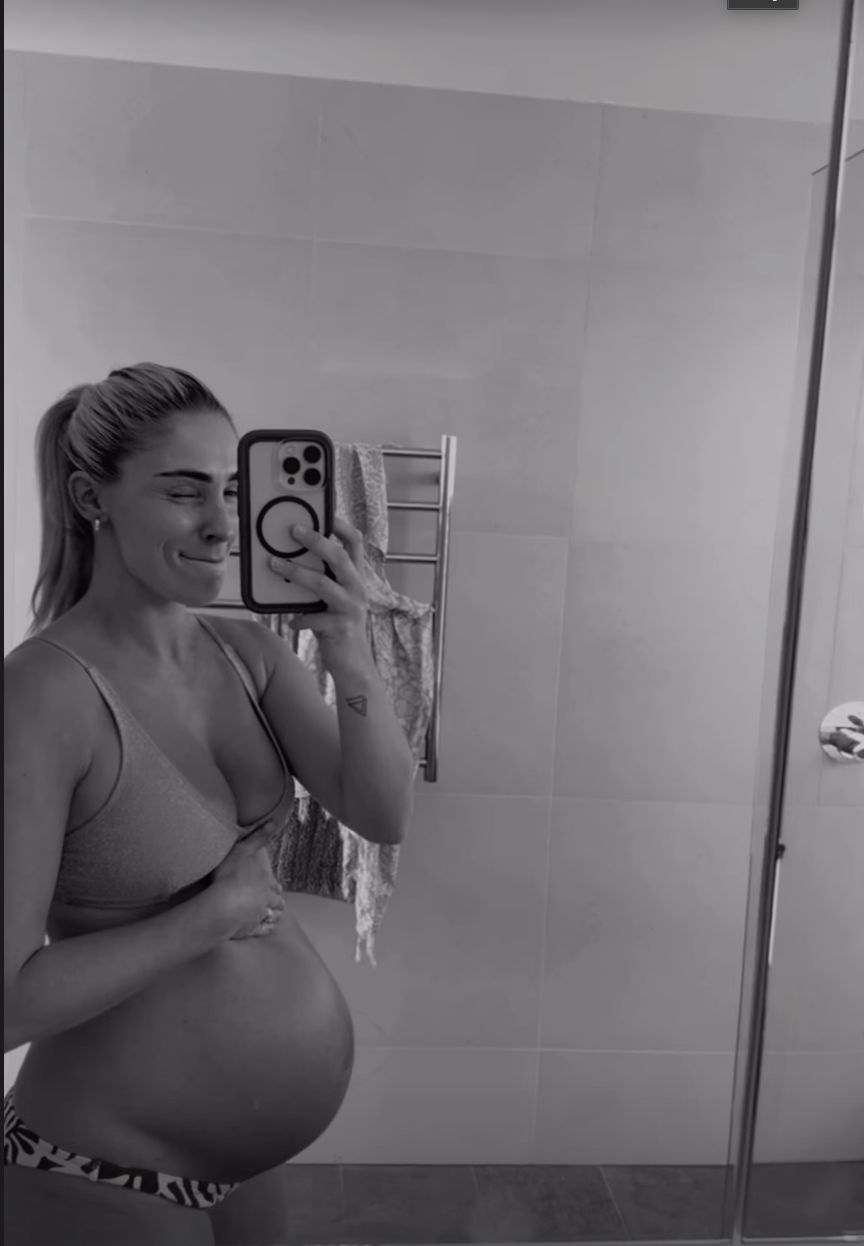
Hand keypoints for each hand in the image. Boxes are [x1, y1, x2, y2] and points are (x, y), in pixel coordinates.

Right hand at [210, 820, 286, 939]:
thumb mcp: (243, 850)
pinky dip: (266, 928)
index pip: (274, 884)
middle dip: (277, 900)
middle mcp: (266, 900)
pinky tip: (266, 927)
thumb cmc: (230, 876)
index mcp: (265, 882)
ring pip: (273, 915)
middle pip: (276, 901)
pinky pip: (262, 930)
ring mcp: (259, 916)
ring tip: (275, 913)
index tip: (275, 886)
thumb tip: (274, 823)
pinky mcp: (250, 929)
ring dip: (275, 914)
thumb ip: (258, 838)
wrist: (223, 906)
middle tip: (277, 900)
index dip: (275, 884)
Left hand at [268, 516, 369, 672]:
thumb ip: (320, 577)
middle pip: (339, 556)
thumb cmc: (337, 624)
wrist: (354, 663)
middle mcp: (356, 588)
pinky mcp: (340, 628)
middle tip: (293, 530)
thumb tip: (287, 556)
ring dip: (296, 572)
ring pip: (323, 584)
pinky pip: (314, 618)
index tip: (324, 511)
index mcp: (355, 576)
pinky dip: (299, 619)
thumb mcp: (333, 596)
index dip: (340, 524)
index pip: (354, 542)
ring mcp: (351, 607)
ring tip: (273, 563)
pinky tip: (291, 621)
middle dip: (315, 540)